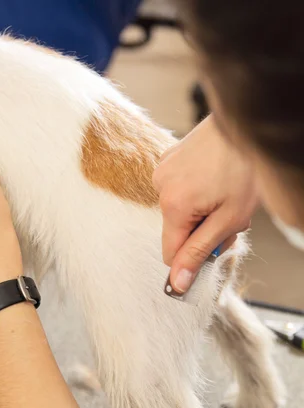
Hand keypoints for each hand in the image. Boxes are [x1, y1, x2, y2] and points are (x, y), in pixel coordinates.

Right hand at [153, 116, 257, 292]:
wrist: (249, 122)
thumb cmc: (245, 168)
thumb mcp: (229, 220)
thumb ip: (199, 252)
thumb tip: (177, 282)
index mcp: (173, 205)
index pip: (170, 254)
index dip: (192, 258)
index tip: (214, 250)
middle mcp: (160, 186)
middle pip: (178, 230)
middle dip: (203, 230)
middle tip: (229, 215)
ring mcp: (163, 169)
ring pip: (180, 210)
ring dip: (202, 211)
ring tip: (224, 193)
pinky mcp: (169, 157)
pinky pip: (178, 189)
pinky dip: (197, 192)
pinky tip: (215, 179)